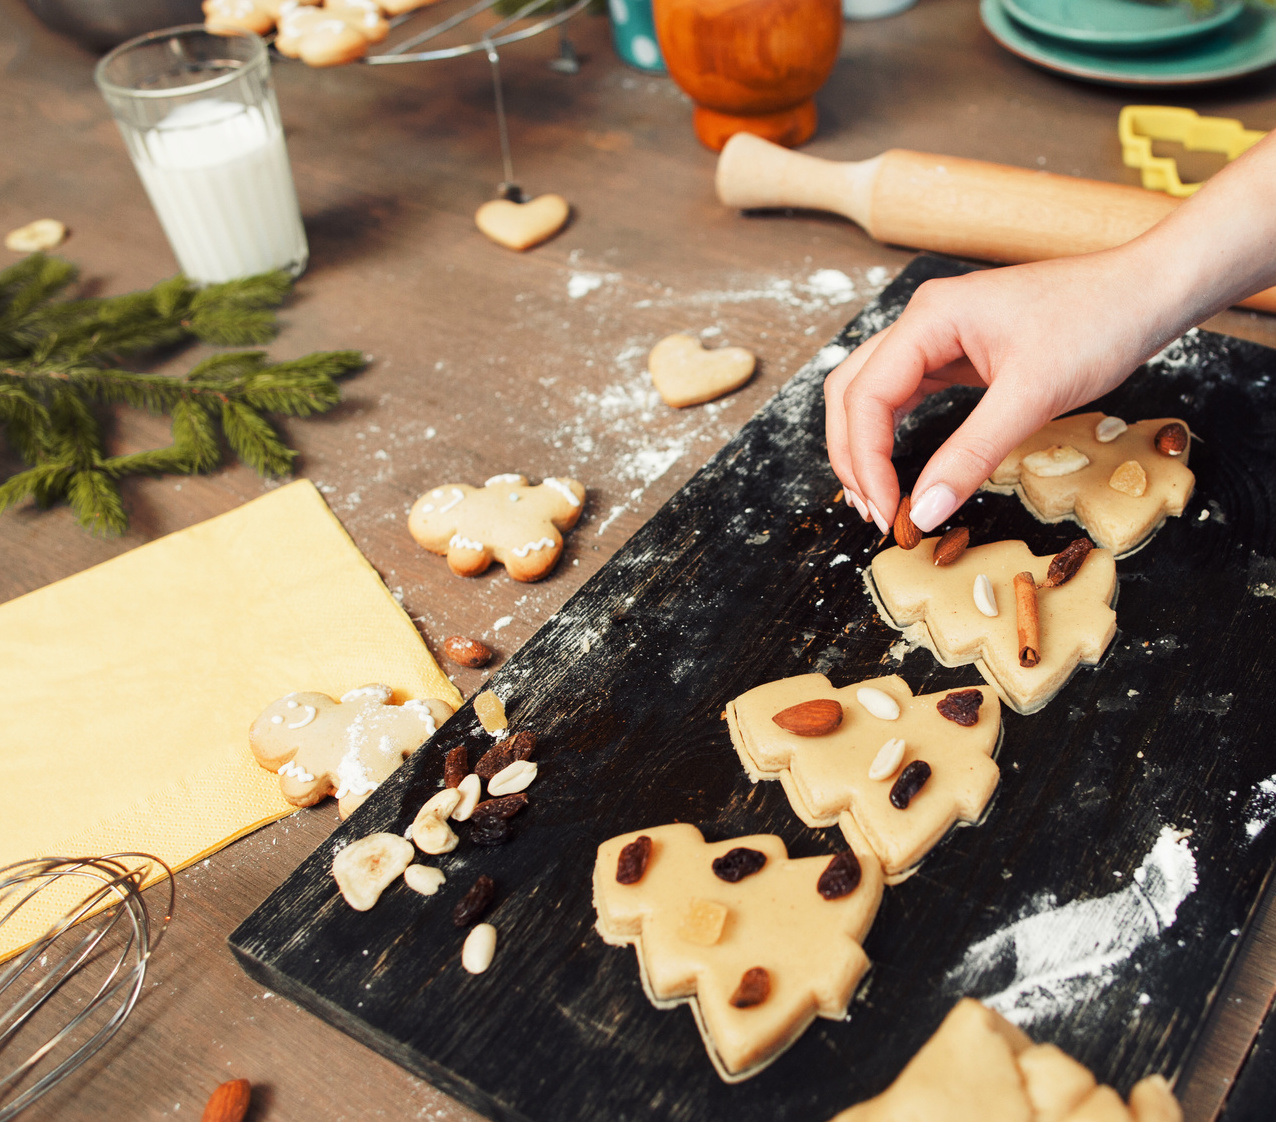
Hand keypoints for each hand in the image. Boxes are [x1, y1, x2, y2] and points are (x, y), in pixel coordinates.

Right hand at [824, 248, 1175, 533]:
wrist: (1147, 290)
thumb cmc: (1099, 322)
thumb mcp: (1033, 396)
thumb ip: (971, 454)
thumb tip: (925, 510)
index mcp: (928, 318)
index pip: (866, 396)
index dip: (866, 460)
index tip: (887, 511)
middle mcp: (922, 321)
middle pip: (852, 392)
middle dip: (852, 455)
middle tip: (875, 512)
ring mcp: (937, 334)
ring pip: (870, 392)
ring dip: (864, 445)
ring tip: (876, 496)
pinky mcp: (956, 350)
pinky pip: (904, 393)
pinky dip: (891, 432)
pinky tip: (898, 463)